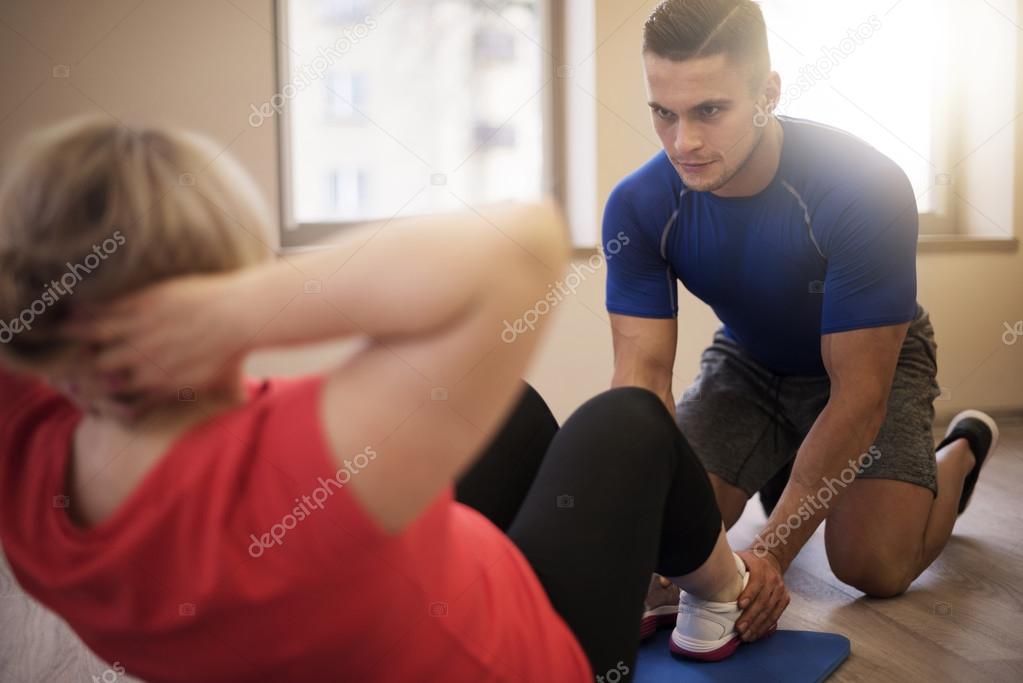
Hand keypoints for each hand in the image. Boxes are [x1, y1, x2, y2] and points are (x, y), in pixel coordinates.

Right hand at [60, 272, 250, 402]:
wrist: (241, 317)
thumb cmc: (236, 350)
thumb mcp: (222, 381)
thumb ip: (219, 393)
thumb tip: (236, 403)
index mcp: (161, 383)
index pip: (122, 394)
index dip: (103, 393)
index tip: (91, 388)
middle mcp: (143, 361)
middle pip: (100, 367)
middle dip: (83, 365)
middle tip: (66, 359)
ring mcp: (138, 332)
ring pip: (94, 335)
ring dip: (71, 332)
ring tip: (55, 328)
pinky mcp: (140, 305)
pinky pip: (103, 308)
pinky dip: (84, 308)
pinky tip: (71, 304)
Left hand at [734, 549, 788, 641]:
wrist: (769, 560)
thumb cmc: (747, 563)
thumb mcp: (739, 558)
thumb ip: (729, 567)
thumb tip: (709, 577)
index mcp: (760, 567)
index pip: (757, 582)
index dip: (749, 594)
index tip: (739, 605)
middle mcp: (774, 578)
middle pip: (763, 600)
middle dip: (751, 616)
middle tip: (739, 629)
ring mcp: (781, 589)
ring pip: (770, 610)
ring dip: (757, 625)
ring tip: (746, 636)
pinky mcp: (784, 599)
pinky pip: (776, 615)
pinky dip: (765, 627)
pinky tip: (756, 634)